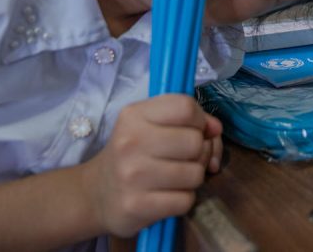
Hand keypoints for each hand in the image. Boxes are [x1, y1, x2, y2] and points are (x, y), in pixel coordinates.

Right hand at [80, 93, 223, 236]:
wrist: (97, 193)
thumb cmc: (134, 154)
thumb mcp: (153, 125)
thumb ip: (189, 120)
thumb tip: (215, 128)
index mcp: (134, 115)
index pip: (185, 107)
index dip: (198, 119)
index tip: (191, 130)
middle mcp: (131, 142)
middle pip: (195, 142)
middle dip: (199, 151)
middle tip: (184, 158)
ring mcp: (132, 175)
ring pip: (195, 173)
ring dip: (193, 177)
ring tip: (175, 177)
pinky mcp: (137, 205)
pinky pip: (186, 200)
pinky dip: (183, 199)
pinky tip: (167, 195)